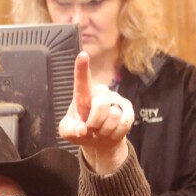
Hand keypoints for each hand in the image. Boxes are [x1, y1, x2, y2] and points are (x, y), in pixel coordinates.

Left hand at [58, 51, 132, 173]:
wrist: (99, 141)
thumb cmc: (81, 131)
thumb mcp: (68, 132)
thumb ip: (69, 130)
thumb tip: (82, 130)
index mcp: (83, 94)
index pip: (82, 80)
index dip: (81, 68)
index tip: (82, 55)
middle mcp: (100, 92)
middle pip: (101, 104)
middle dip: (95, 123)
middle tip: (91, 130)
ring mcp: (115, 99)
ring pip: (114, 116)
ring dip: (105, 130)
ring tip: (100, 131)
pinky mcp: (128, 108)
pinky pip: (124, 123)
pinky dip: (115, 134)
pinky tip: (111, 132)